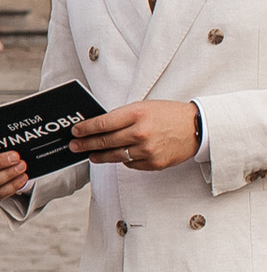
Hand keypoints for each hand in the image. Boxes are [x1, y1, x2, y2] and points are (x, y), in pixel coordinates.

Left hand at [71, 100, 202, 173]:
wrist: (196, 127)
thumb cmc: (168, 114)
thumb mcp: (144, 107)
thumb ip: (123, 116)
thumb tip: (98, 126)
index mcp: (138, 113)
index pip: (104, 123)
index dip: (86, 129)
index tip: (76, 131)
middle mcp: (141, 133)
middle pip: (106, 141)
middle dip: (86, 144)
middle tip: (75, 146)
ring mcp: (148, 150)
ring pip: (115, 156)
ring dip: (100, 156)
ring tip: (91, 154)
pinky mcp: (154, 164)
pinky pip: (131, 164)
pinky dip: (124, 160)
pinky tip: (119, 156)